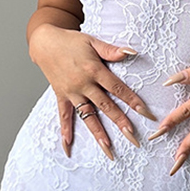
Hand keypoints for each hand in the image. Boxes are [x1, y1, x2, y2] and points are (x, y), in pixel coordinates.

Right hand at [29, 24, 157, 158]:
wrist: (44, 42)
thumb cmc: (71, 41)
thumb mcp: (92, 41)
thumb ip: (111, 50)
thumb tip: (132, 52)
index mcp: (94, 70)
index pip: (117, 88)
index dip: (132, 100)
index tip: (145, 113)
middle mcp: (83, 84)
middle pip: (105, 106)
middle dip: (120, 122)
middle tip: (133, 137)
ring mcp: (71, 93)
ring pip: (87, 116)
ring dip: (98, 133)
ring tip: (108, 149)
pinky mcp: (61, 96)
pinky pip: (63, 116)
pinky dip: (65, 131)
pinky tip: (69, 146)